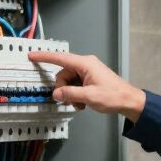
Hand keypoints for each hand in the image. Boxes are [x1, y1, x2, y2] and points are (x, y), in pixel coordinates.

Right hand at [27, 50, 145, 120]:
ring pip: (68, 82)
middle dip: (63, 89)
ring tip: (80, 104)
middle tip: (70, 101)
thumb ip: (70, 94)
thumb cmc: (113, 96)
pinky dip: (76, 95)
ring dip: (70, 95)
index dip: (44, 57)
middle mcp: (85, 65)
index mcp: (85, 64)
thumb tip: (56, 94)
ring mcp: (88, 72)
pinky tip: (82, 103)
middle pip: (63, 74)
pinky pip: (75, 85)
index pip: (60, 58)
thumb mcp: (89, 96)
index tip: (32, 56)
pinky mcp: (90, 79)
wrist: (129, 101)